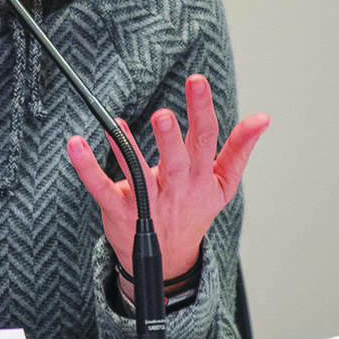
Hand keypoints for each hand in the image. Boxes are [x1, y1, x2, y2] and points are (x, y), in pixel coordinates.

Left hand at [64, 74, 268, 285]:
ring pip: (139, 175)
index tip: (197, 82)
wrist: (169, 257)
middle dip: (170, 138)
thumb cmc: (194, 208)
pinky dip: (87, 167)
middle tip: (163, 115)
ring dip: (128, 150)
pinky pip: (101, 188)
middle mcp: (176, 188)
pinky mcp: (120, 209)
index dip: (202, 110)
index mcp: (201, 176)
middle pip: (175, 161)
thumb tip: (263, 118)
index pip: (205, 139)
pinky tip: (76, 145)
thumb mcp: (223, 183)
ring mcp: (147, 201)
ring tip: (117, 125)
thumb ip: (240, 148)